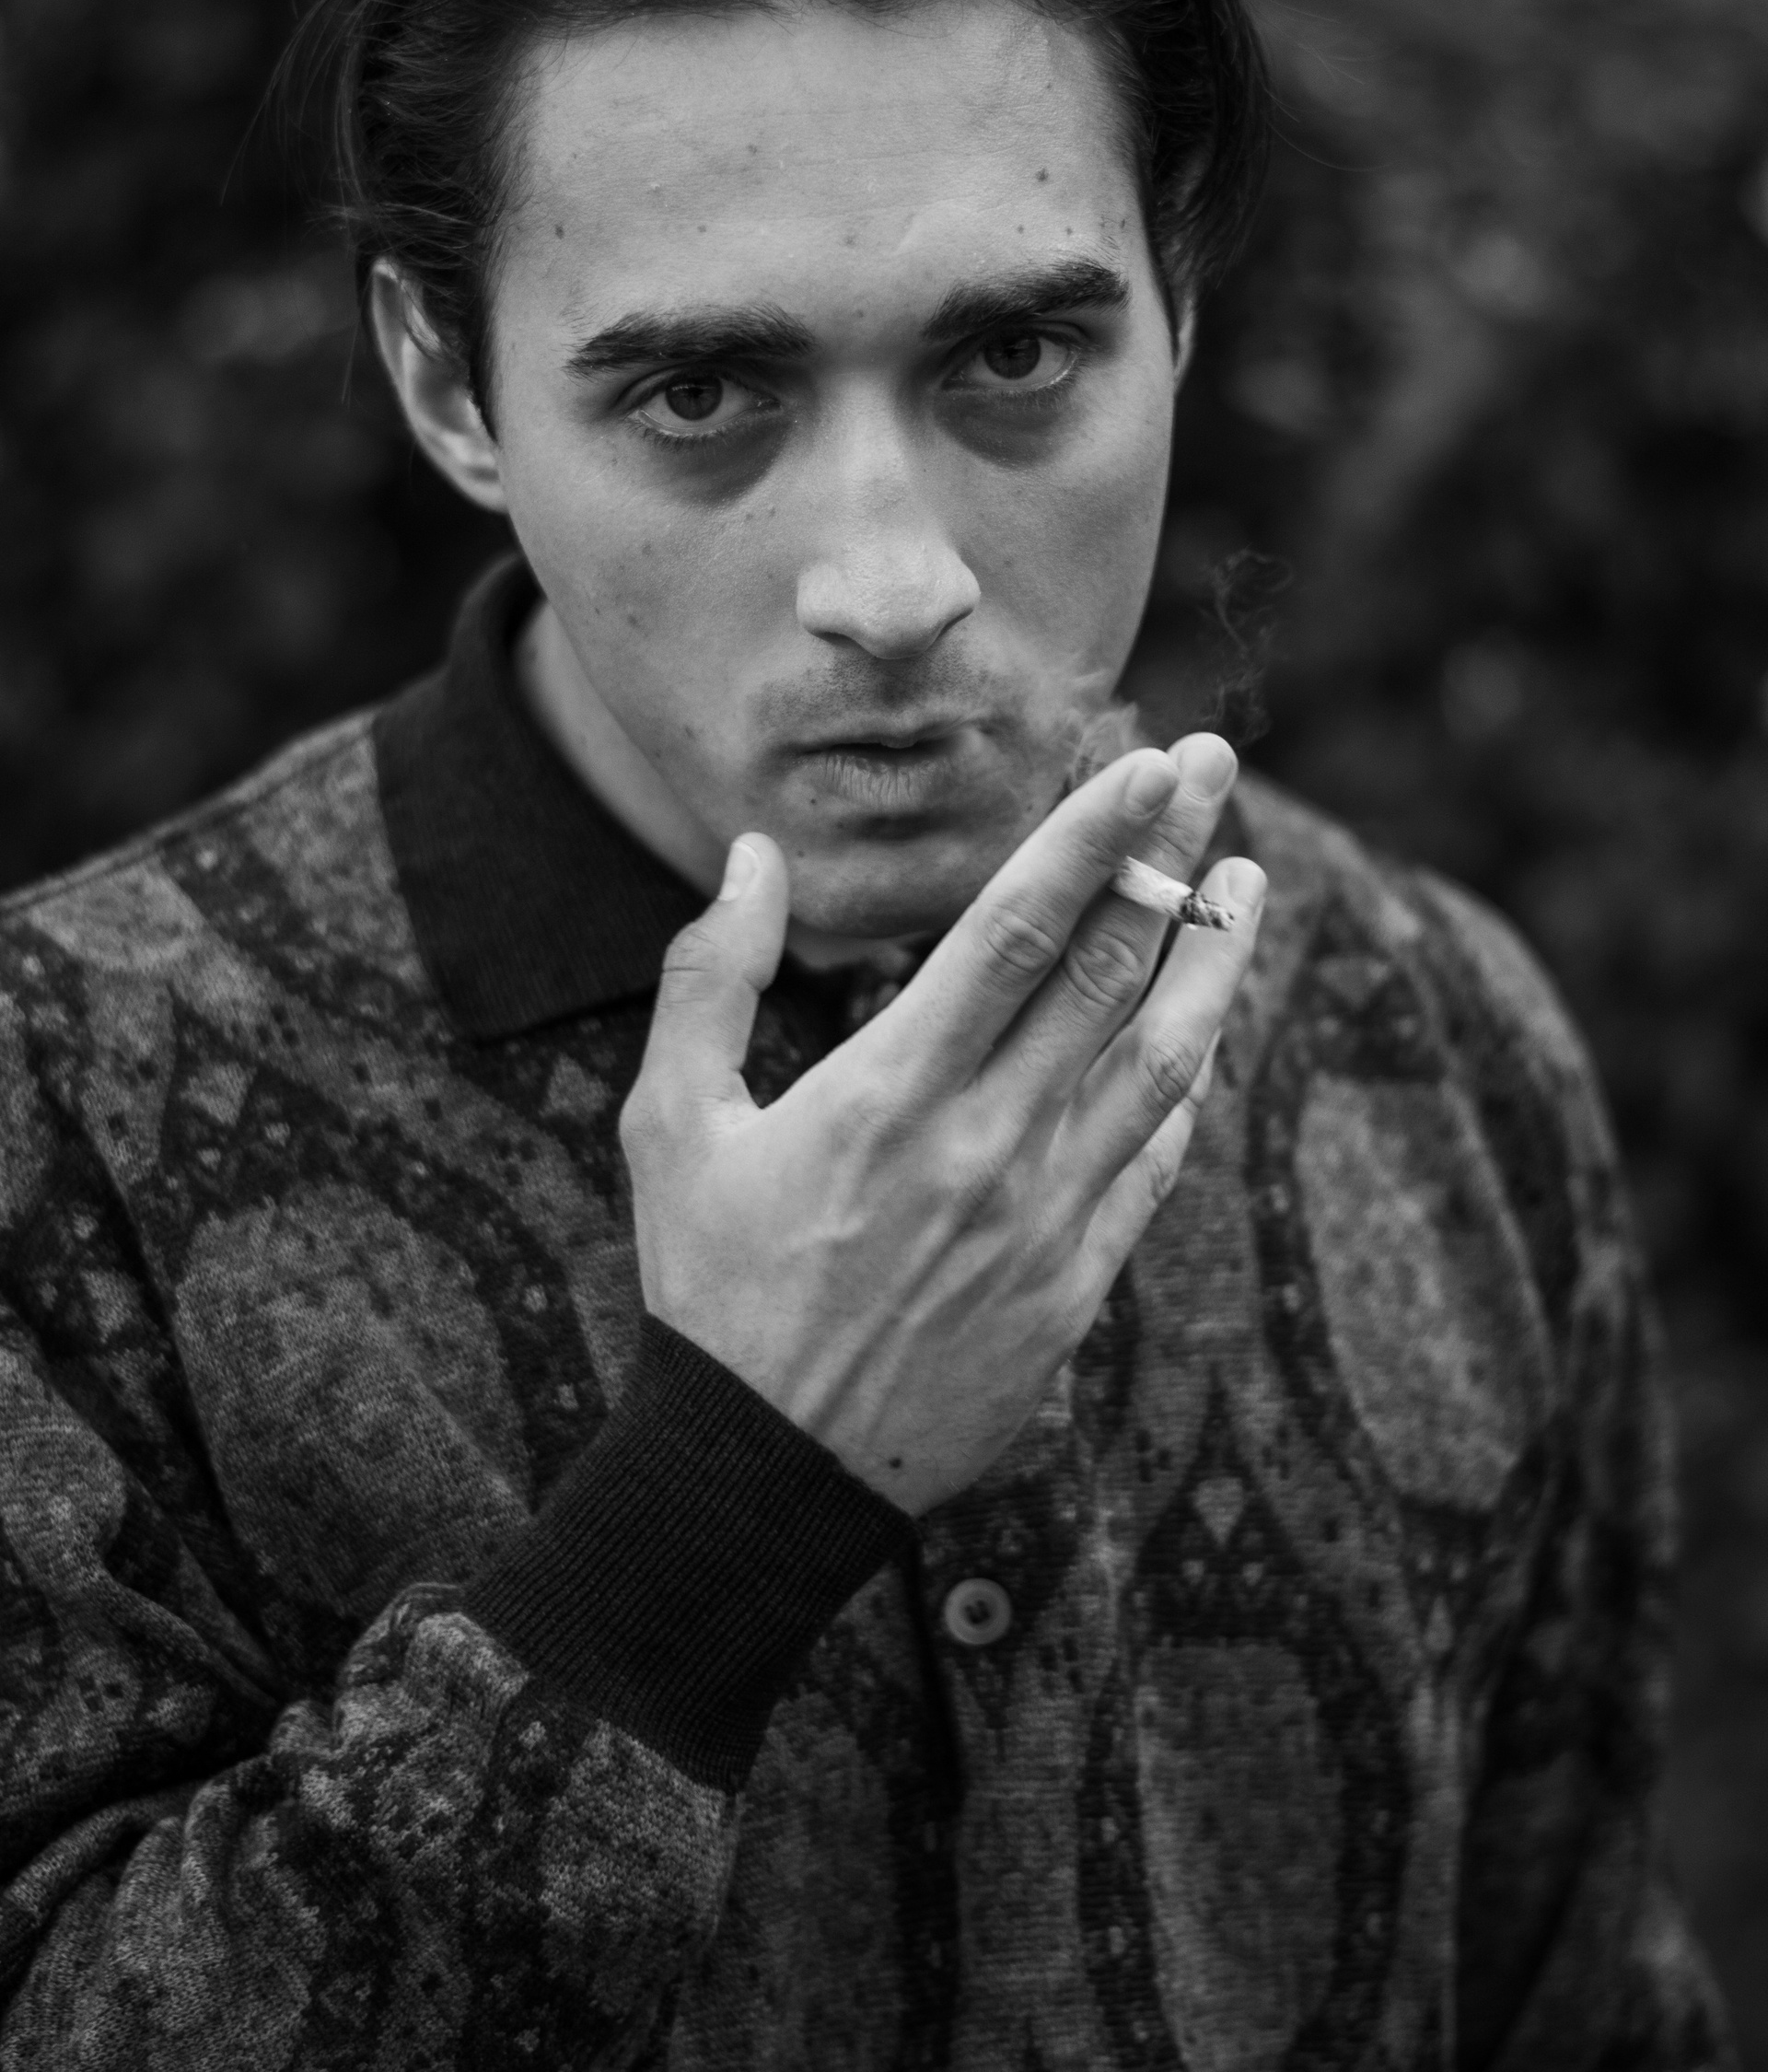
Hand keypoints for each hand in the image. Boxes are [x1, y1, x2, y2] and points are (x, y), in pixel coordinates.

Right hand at [620, 736, 1265, 1513]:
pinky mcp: (1073, 1288)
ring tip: (1247, 878)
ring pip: (1159, 1064)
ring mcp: (1044, 1220)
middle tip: (1209, 767)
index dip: (1088, 837)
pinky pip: (1151, 1165)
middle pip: (1106, 972)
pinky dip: (1181, 1086)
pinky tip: (1199, 1032)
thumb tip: (749, 855)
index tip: (1141, 764)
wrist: (762, 1477)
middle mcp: (984, 1146)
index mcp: (888, 1093)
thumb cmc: (708, 1288)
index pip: (1015, 931)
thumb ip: (711, 979)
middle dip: (1168, 857)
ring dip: (1212, 962)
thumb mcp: (671, 1125)